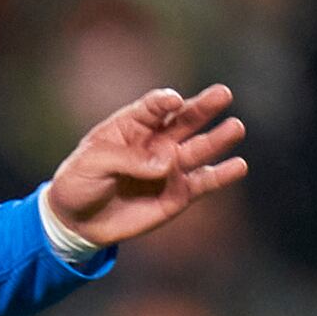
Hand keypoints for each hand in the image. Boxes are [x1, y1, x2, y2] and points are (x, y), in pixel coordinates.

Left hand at [47, 84, 247, 250]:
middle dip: (203, 106)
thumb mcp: (92, 163)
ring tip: (235, 127)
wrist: (77, 221)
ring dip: (218, 138)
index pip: (153, 107)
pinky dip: (221, 175)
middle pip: (184, 119)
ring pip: (199, 148)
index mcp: (131, 125)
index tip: (173, 101)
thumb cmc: (79, 182)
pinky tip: (238, 166)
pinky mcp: (178, 193)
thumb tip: (168, 162)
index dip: (164, 101)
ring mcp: (170, 167)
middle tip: (222, 94)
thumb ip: (129, 159)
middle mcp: (156, 141)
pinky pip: (203, 182)